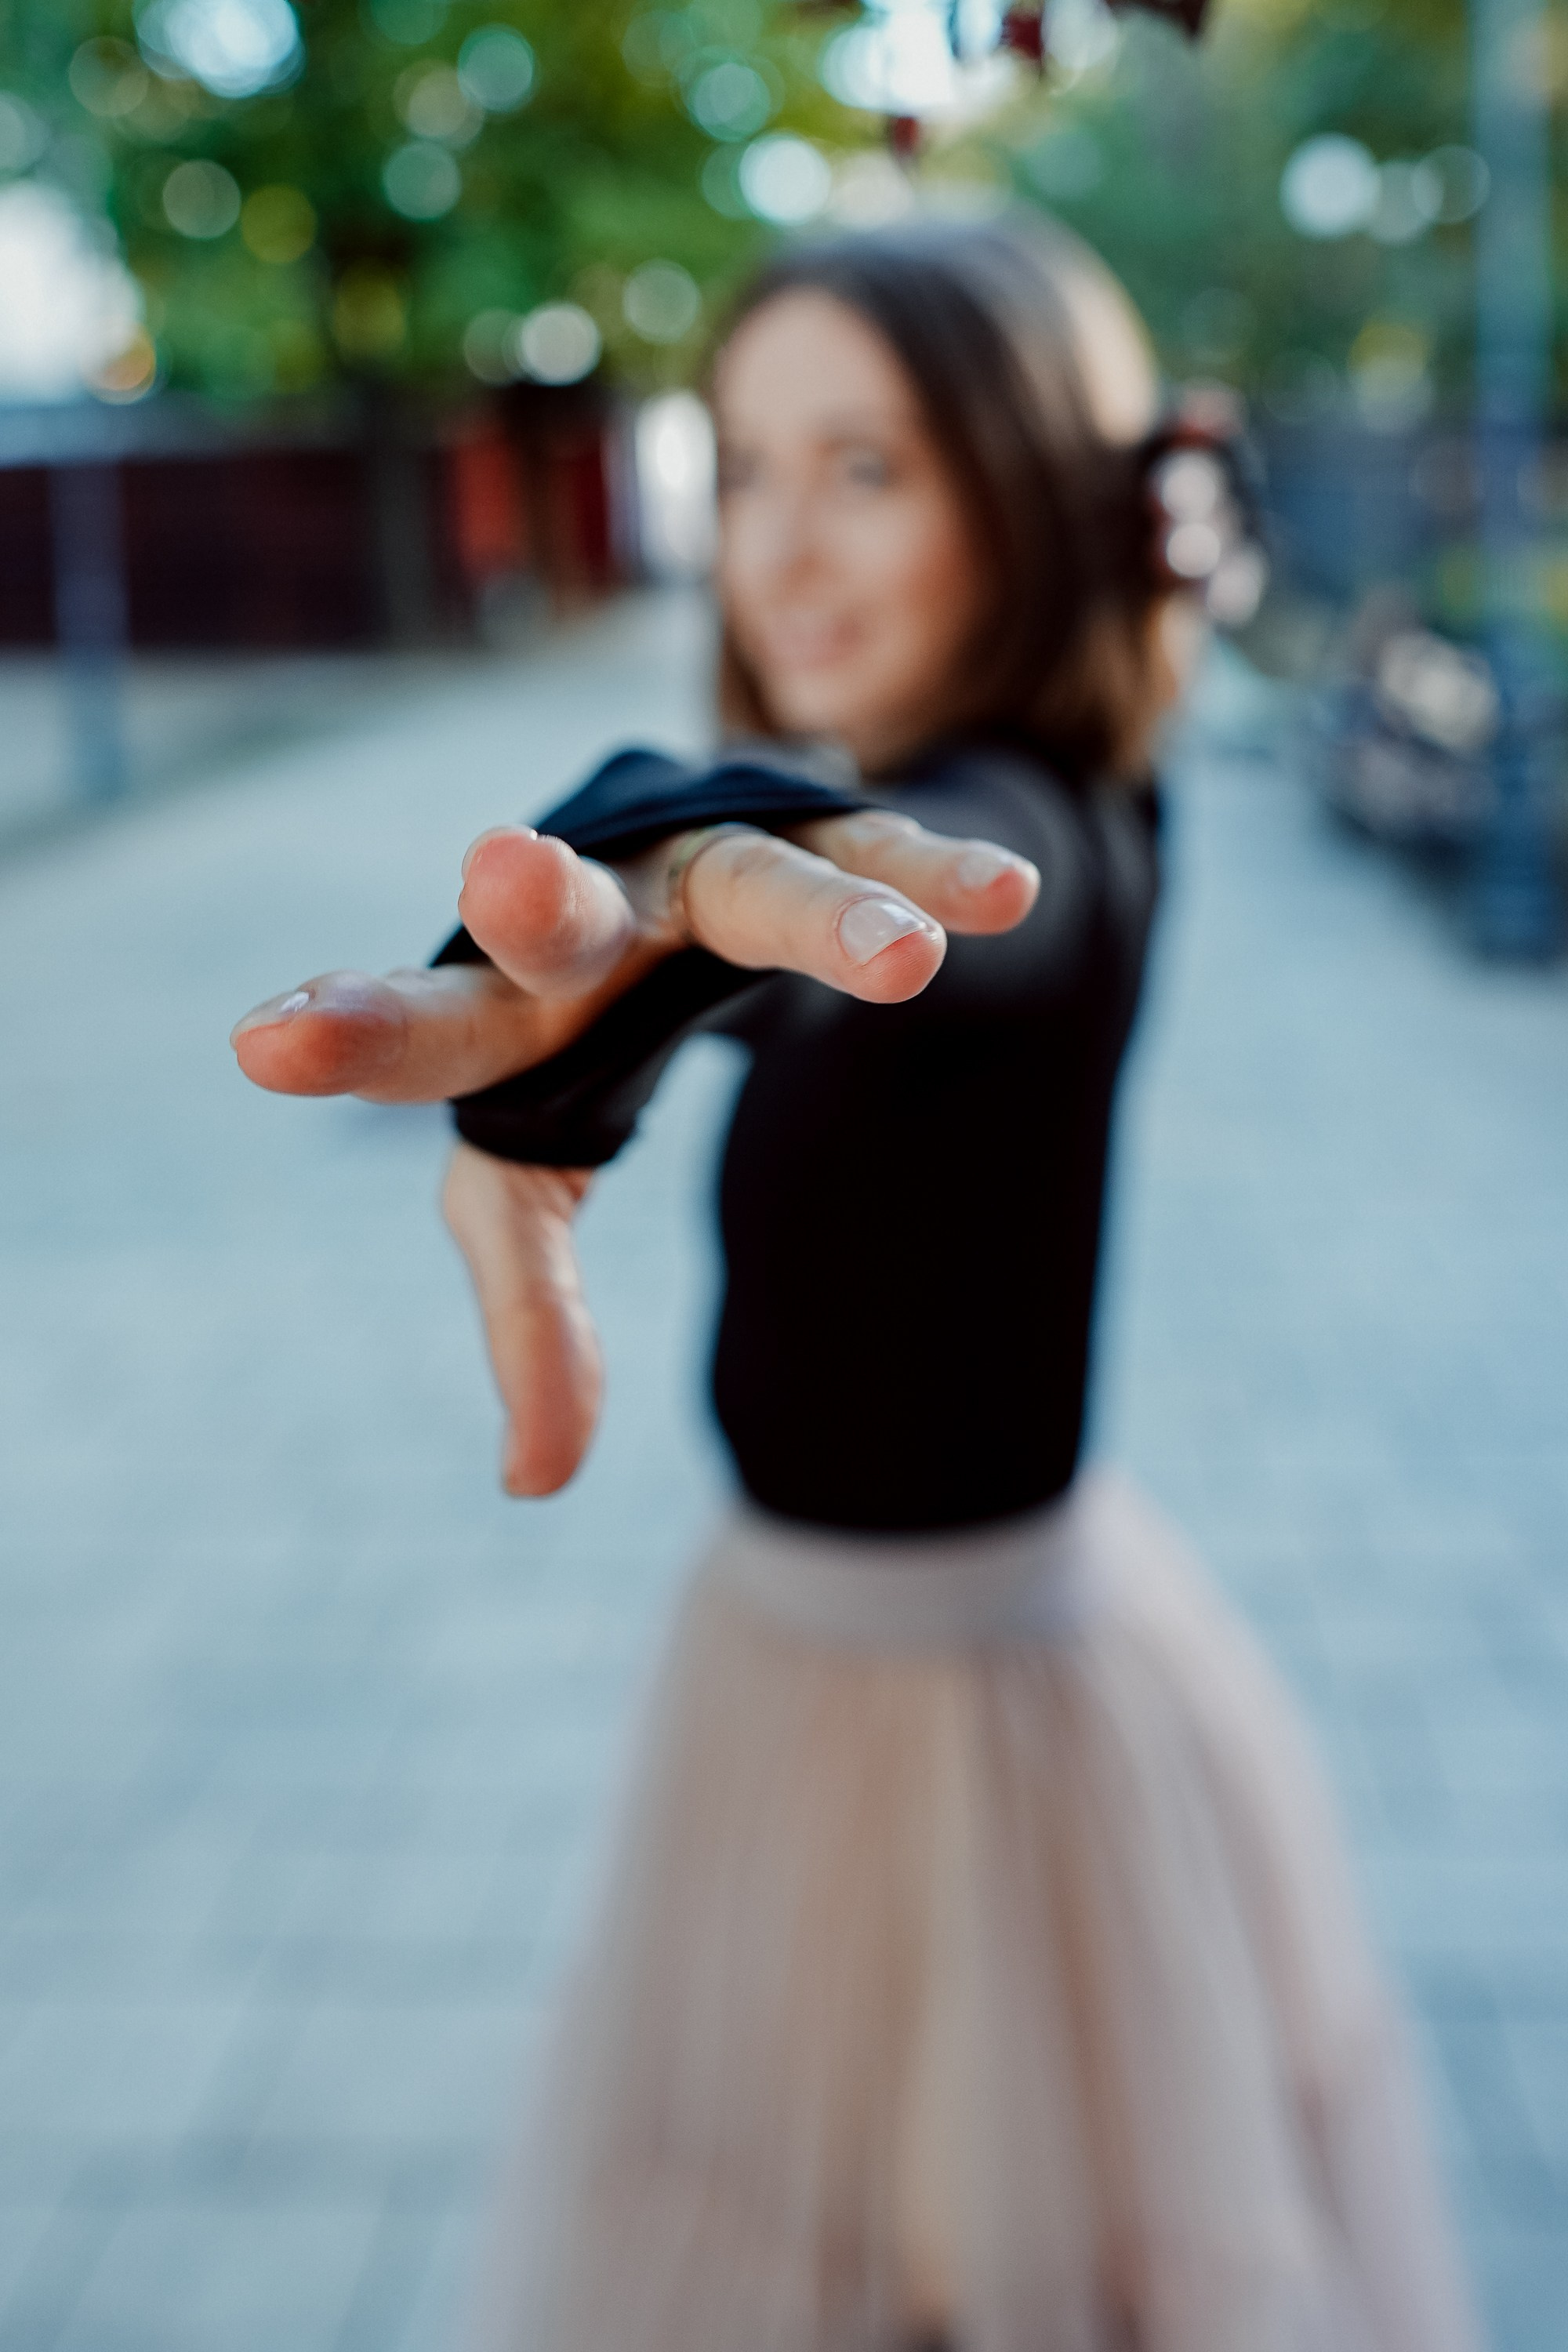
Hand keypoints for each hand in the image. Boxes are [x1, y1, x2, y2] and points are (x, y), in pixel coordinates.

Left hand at [231, 807, 1037, 1493]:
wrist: (675, 872)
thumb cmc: (572, 1046)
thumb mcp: (531, 1175)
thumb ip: (531, 1313)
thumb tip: (531, 1480)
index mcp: (507, 1013)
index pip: (432, 1030)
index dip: (361, 1036)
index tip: (267, 1043)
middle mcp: (596, 918)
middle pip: (564, 917)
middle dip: (539, 904)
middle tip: (503, 876)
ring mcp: (712, 866)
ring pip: (762, 883)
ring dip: (829, 921)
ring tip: (902, 966)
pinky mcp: (823, 838)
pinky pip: (884, 854)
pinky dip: (939, 875)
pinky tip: (1004, 896)